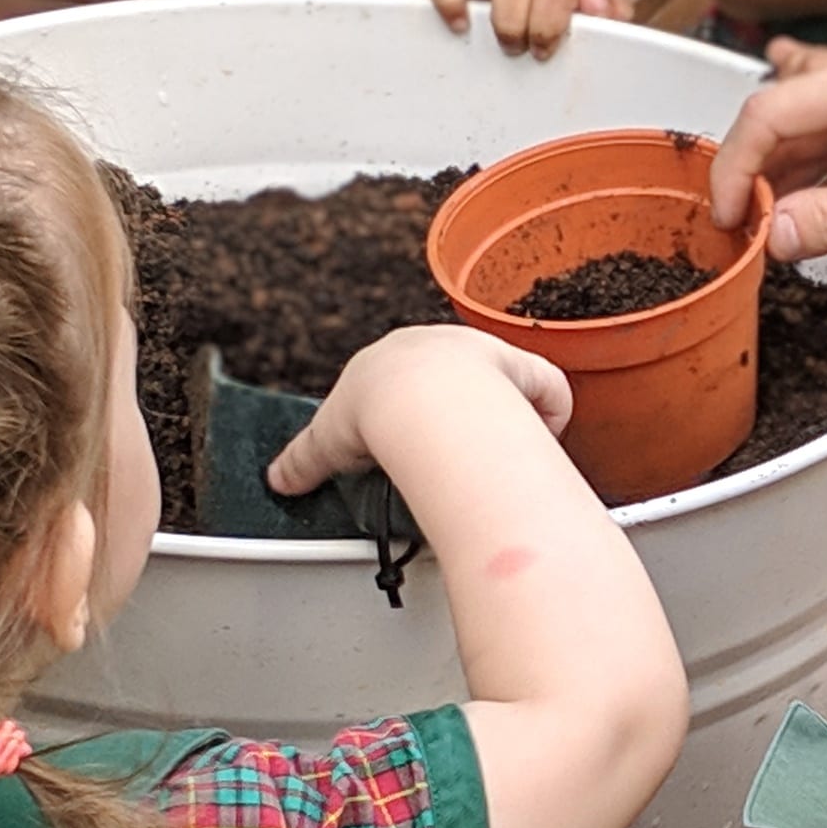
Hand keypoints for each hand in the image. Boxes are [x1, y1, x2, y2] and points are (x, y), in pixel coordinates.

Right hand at [270, 323, 569, 495]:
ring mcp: (490, 358)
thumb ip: (304, 460)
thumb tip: (278, 481)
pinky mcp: (525, 372)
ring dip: (507, 411)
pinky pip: (547, 389)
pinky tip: (540, 437)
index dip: (411, 409)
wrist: (418, 401)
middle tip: (455, 451)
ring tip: (499, 448)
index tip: (411, 439)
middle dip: (460, 411)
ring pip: (506, 382)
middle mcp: (448, 347)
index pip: (408, 378)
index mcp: (399, 354)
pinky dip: (548, 412)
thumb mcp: (325, 439)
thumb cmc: (373, 412)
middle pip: (461, 379)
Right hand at [710, 27, 826, 259]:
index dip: (735, 165)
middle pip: (795, 108)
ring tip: (769, 213)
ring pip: (825, 116)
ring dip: (794, 164)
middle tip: (739, 220)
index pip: (773, 109)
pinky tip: (815, 190)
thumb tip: (775, 234)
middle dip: (761, 166)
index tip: (723, 214)